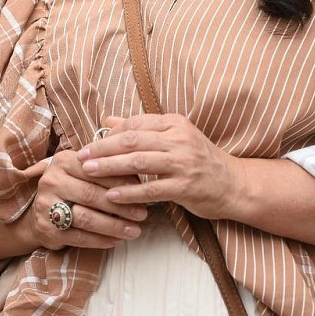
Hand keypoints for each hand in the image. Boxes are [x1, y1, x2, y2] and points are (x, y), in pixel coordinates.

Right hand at [31, 149, 148, 249]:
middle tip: (142, 213)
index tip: (141, 190)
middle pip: (91, 194)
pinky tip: (117, 240)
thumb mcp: (84, 171)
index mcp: (63, 161)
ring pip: (86, 218)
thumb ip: (106, 170)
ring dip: (113, 226)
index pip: (96, 170)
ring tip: (134, 230)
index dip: (120, 181)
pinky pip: (79, 237)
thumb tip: (139, 179)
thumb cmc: (72, 186)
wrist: (40, 210)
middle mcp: (51, 180)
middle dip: (120, 206)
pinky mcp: (47, 229)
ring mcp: (46, 206)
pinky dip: (101, 240)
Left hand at [75, 115, 240, 219]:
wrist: (234, 184)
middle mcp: (179, 139)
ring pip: (139, 161)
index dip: (109, 133)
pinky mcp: (186, 186)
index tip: (90, 143)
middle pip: (133, 140)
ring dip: (110, 167)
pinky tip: (112, 196)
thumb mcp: (174, 138)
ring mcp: (183, 162)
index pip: (135, 123)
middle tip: (81, 156)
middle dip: (103, 148)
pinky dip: (129, 191)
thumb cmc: (199, 161)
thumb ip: (141, 129)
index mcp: (175, 123)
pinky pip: (151, 188)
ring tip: (89, 172)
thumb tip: (107, 119)